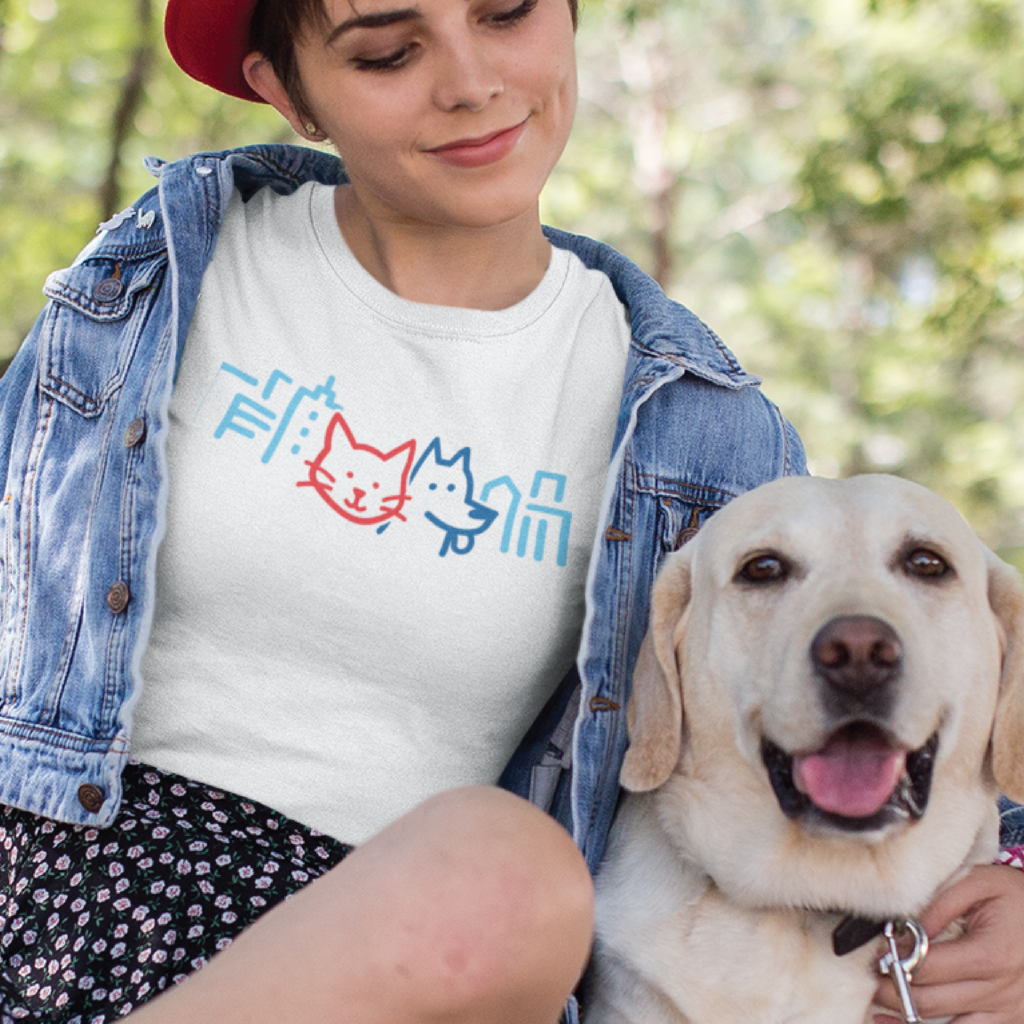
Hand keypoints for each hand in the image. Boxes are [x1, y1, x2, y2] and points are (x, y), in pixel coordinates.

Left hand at [873, 865, 1023, 1023]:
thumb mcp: (980, 883)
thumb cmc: (1017, 896)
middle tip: (867, 978)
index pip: (927, 968)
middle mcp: (1001, 991)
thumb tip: (904, 930)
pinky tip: (898, 1023)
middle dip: (889, 992)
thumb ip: (939, 905)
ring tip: (878, 1003)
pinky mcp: (1011, 1021)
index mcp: (991, 955)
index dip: (893, 962)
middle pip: (930, 1003)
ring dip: (907, 1018)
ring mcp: (1009, 1012)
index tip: (874, 954)